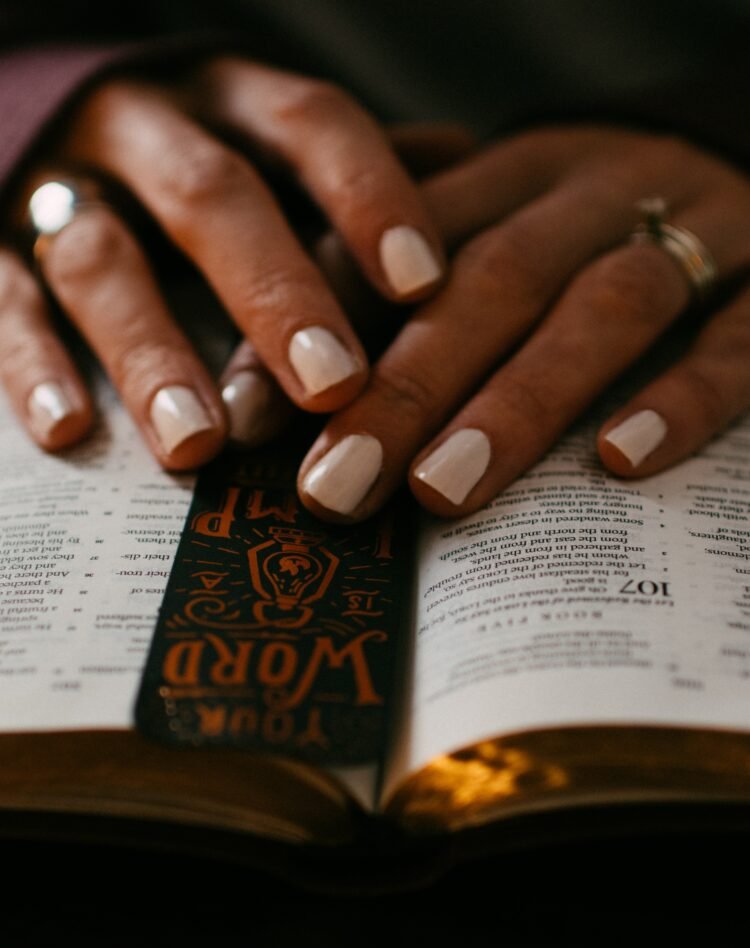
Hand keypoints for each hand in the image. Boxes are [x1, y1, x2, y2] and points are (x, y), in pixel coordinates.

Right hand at [0, 57, 445, 467]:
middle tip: (332, 385)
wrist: (53, 125)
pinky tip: (69, 433)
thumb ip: (356, 172)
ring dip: (152, 353)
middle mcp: (149, 134)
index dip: (367, 195)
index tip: (422, 284)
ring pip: (101, 259)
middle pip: (212, 198)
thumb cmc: (203, 158)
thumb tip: (471, 175)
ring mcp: (63, 188)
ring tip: (199, 445)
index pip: (311, 124)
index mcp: (232, 103)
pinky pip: (4, 300)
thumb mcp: (275, 145)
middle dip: (273, 293)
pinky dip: (31, 365)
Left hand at [297, 125, 749, 519]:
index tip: (251, 417)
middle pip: (492, 281)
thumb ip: (399, 284)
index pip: (399, 242)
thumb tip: (271, 386)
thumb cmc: (586, 221)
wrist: (741, 146)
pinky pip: (736, 336)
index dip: (320, 323)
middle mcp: (590, 197)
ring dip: (519, 401)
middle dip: (406, 386)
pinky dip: (683, 397)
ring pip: (602, 308)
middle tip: (335, 488)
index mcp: (510, 175)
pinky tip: (621, 460)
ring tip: (442, 491)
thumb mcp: (498, 220)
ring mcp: (688, 235)